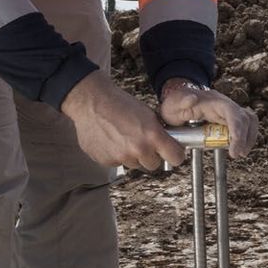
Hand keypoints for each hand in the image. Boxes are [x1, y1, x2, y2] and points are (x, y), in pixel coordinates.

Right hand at [61, 70, 185, 170]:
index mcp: (152, 135)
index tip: (172, 153)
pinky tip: (112, 140)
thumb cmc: (119, 103)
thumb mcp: (148, 113)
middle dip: (151, 156)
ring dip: (132, 155)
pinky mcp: (107, 161)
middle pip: (154, 165)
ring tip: (123, 137)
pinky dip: (117, 155)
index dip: (174, 155)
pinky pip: (118, 163)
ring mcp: (122, 157)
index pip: (176, 158)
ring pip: (135, 164)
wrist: (91, 102)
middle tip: (142, 142)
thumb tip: (170, 142)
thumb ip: (159, 132)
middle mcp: (139, 149)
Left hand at [159, 80, 259, 159]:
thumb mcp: (173, 103)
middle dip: (245, 137)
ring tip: (241, 152)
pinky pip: (245, 124)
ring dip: (249, 137)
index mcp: (213, 101)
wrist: (177, 99)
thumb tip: (192, 99)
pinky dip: (247, 136)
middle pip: (245, 118)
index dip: (237, 130)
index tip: (234, 149)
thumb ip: (182, 101)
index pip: (232, 113)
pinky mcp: (229, 117)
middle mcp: (225, 104)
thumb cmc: (175, 103)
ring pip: (249, 120)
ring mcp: (228, 110)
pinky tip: (240, 147)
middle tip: (237, 154)